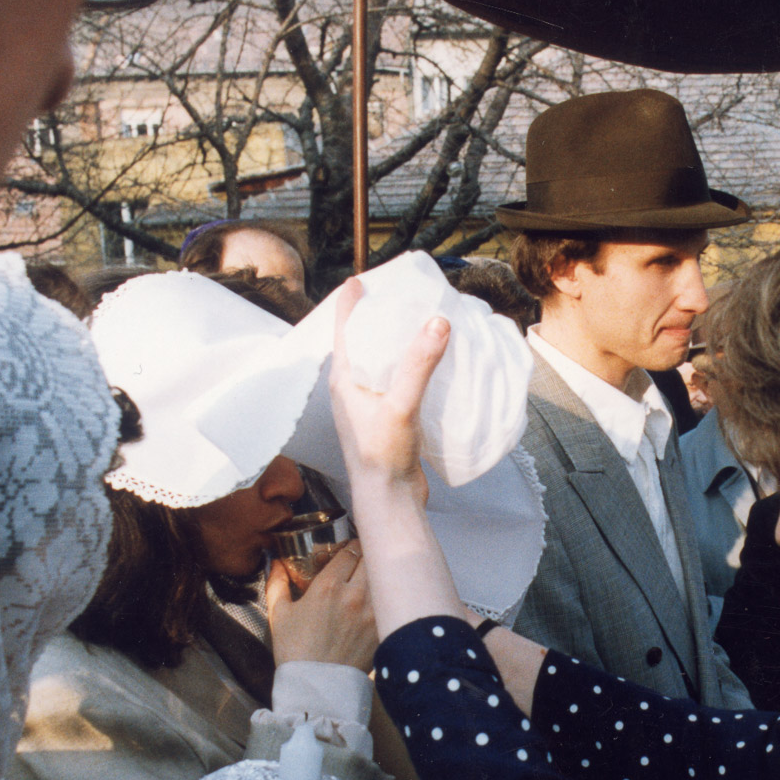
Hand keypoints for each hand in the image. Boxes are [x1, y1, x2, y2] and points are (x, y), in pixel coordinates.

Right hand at [266, 544, 379, 671]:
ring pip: (385, 577)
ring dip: (380, 573)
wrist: (316, 687)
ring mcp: (372, 611)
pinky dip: (388, 596)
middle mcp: (354, 595)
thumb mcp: (278, 615)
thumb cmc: (295, 651)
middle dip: (368, 555)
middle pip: (372, 558)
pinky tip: (382, 598)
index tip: (349, 548)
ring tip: (375, 575)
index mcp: (328, 587)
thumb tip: (276, 563)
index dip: (349, 546)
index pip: (349, 551)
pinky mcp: (383, 627)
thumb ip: (277, 584)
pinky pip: (391, 601)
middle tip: (364, 558)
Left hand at [328, 278, 449, 502]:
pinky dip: (409, 367)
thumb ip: (418, 364)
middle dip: (375, 319)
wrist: (388, 500)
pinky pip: (395, 382)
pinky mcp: (386, 418)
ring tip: (416, 324)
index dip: (349, 303)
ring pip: (379, 364)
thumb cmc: (382, 454)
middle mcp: (352, 389)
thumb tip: (437, 322)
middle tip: (396, 296)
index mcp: (344, 380)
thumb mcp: (401, 405)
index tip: (358, 280)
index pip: (342, 331)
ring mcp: (368, 405)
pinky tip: (430, 366)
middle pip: (360, 344)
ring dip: (394, 345)